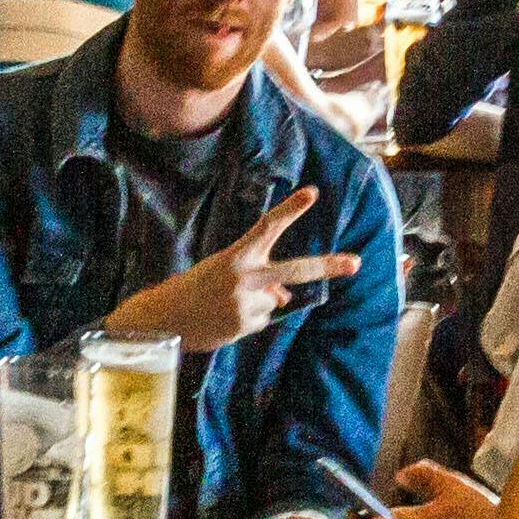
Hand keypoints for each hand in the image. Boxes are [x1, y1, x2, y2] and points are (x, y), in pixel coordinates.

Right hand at [114, 187, 362, 355]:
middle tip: (356, 263)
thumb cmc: (195, 288)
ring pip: (273, 301)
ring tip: (223, 305)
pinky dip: (246, 320)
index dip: (291, 209)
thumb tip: (286, 297)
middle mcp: (244, 277)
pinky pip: (261, 321)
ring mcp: (246, 303)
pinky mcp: (244, 325)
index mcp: (236, 256)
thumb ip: (258, 278)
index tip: (313, 194)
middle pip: (294, 269)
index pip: (268, 227)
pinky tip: (223, 319)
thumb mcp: (223, 272)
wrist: (162, 319)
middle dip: (327, 266)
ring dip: (256, 304)